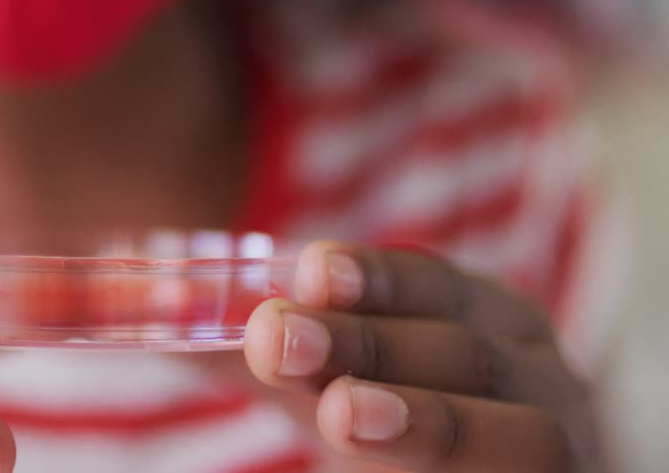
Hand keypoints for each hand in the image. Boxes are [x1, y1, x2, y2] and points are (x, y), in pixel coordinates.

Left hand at [243, 242, 601, 471]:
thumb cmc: (410, 423)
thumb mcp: (337, 379)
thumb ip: (263, 349)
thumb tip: (158, 303)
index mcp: (492, 321)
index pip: (438, 285)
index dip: (375, 278)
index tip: (306, 273)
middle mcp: (541, 377)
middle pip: (463, 351)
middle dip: (368, 343)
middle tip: (276, 340)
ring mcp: (558, 443)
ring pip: (517, 431)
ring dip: (423, 417)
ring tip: (344, 413)